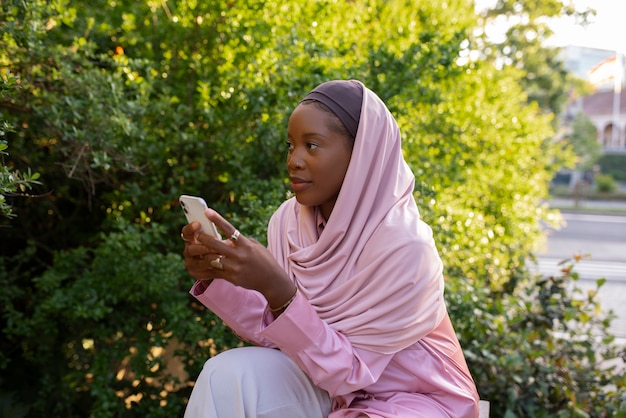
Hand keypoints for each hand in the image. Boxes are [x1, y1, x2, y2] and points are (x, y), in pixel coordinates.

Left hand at [181, 209, 295, 308]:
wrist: (272, 280)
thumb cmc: (264, 260)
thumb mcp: (256, 246)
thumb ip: (242, 241)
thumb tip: (229, 237)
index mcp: (246, 245)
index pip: (229, 229)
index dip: (217, 219)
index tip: (207, 211)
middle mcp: (240, 255)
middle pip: (216, 245)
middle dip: (204, 239)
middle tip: (197, 235)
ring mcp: (235, 268)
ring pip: (213, 259)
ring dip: (205, 254)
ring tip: (200, 250)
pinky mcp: (232, 278)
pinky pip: (217, 271)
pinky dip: (210, 266)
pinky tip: (205, 263)